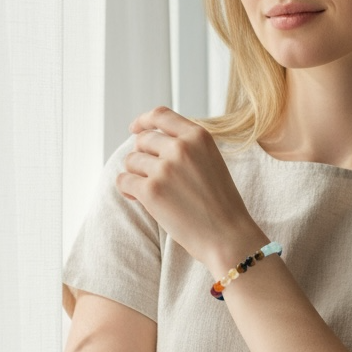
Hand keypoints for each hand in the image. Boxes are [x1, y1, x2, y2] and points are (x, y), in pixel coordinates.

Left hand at [116, 107, 264, 271]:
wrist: (228, 236)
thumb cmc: (221, 204)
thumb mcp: (211, 162)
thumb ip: (187, 147)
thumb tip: (150, 140)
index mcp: (199, 137)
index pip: (161, 115)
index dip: (144, 120)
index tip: (135, 129)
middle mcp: (181, 147)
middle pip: (143, 140)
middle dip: (142, 157)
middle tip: (150, 176)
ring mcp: (165, 168)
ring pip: (131, 161)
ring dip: (135, 175)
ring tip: (148, 190)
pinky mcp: (151, 191)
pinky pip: (123, 181)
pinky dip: (127, 190)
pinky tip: (137, 198)